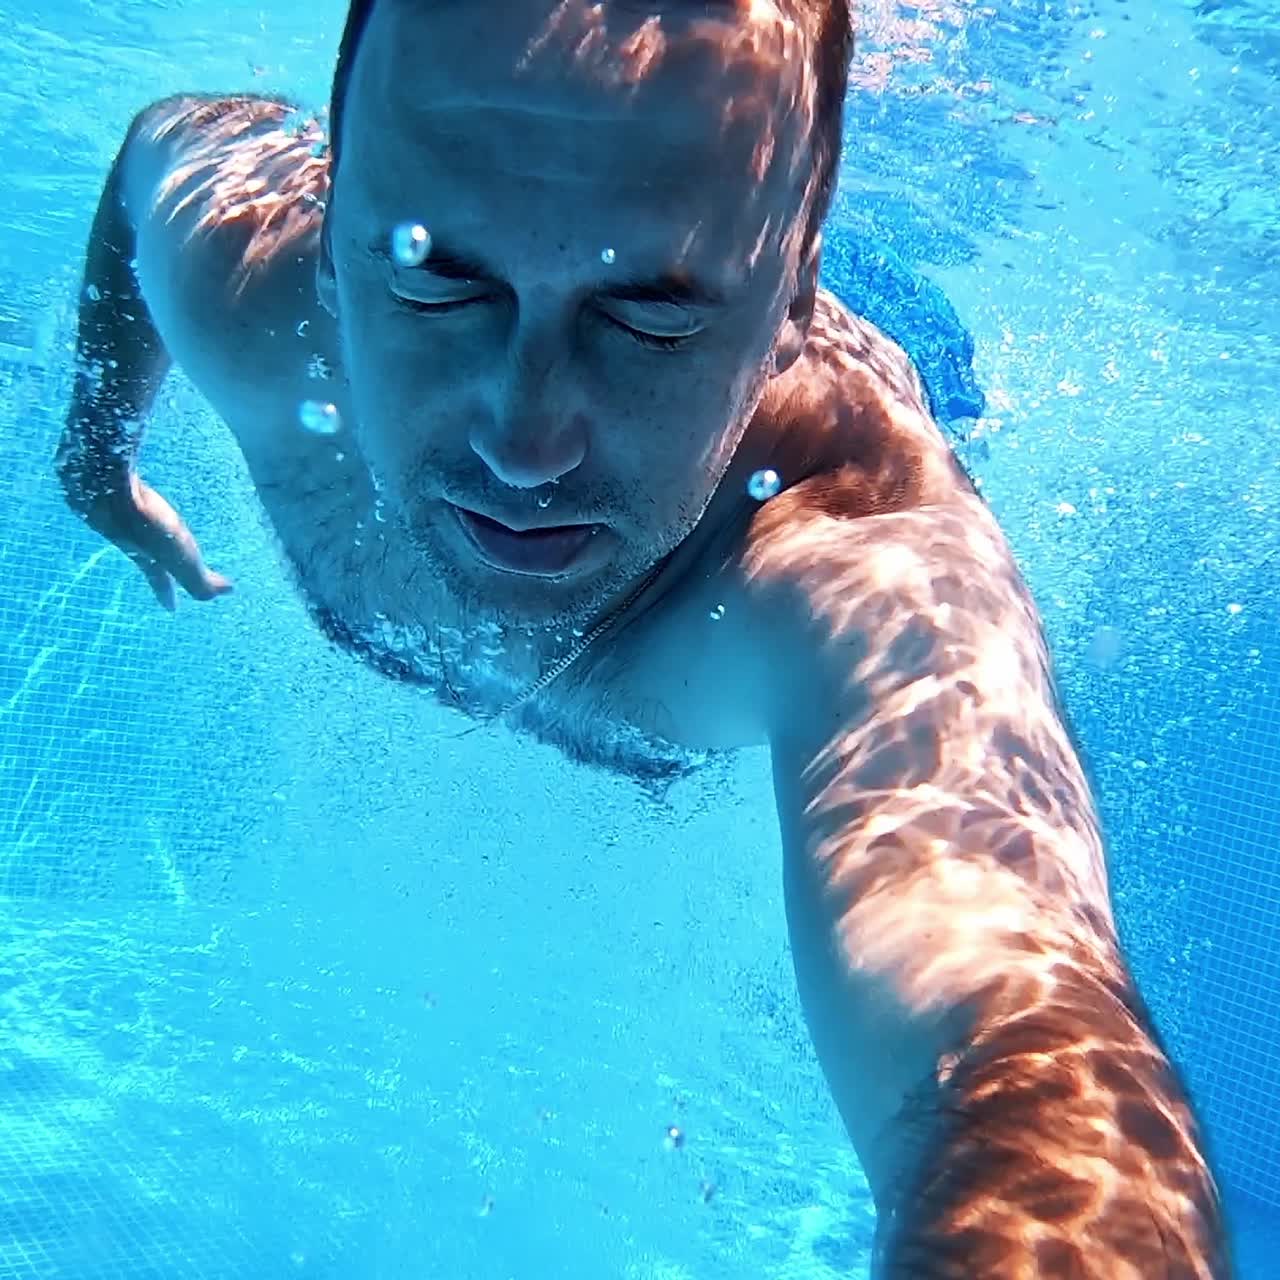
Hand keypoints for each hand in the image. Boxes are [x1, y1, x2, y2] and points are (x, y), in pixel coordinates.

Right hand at [59, 464, 231, 611]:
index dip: (167, 592)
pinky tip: (130, 484)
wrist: (101, 477)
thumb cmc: (141, 520)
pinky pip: (125, 491)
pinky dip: (131, 494)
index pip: (160, 578)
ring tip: (147, 521)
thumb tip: (227, 591)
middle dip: (152, 560)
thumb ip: (198, 578)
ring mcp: (113, 506)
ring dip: (142, 524)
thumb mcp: (177, 556)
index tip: (172, 608)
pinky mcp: (108, 479)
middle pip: (142, 549)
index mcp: (142, 553)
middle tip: (157, 564)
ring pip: (133, 519)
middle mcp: (124, 532)